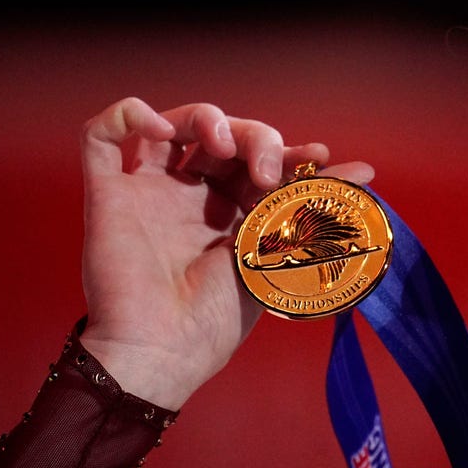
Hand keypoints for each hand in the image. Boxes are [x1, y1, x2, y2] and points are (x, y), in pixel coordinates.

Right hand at [76, 97, 373, 408]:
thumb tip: (365, 173)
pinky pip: (103, 136)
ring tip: (225, 147)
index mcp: (232, 212)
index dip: (288, 152)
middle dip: (255, 139)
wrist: (164, 352)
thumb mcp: (279, 259)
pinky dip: (129, 115)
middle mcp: (191, 196)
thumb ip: (314, 211)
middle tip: (269, 172)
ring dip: (204, 117)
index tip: (318, 158)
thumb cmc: (218, 320)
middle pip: (222, 136)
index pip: (260, 160)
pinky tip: (159, 128)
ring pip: (171, 124)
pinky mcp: (108, 192)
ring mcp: (149, 191)